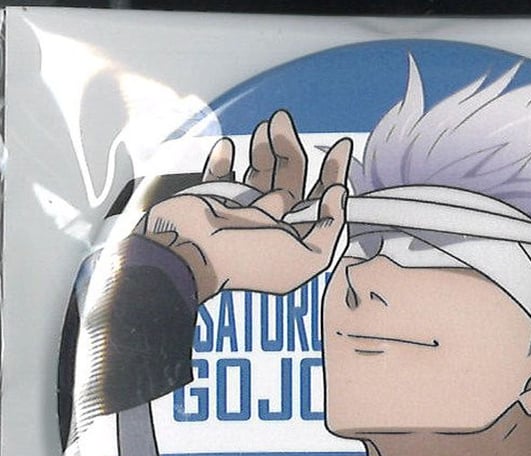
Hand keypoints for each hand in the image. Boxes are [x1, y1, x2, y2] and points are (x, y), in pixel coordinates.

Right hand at [141, 110, 351, 301]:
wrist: (189, 253)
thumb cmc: (248, 258)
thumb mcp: (306, 257)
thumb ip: (330, 228)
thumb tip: (336, 195)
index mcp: (294, 241)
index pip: (321, 203)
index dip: (333, 175)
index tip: (341, 145)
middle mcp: (270, 226)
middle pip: (290, 182)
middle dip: (291, 151)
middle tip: (283, 122)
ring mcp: (240, 213)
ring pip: (259, 174)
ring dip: (264, 148)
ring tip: (266, 126)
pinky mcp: (212, 201)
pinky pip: (220, 176)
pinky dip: (224, 160)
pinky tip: (228, 148)